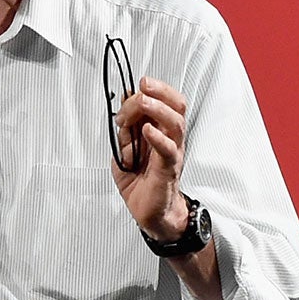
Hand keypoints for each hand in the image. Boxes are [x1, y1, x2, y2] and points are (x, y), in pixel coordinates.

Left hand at [111, 77, 190, 238]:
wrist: (150, 213)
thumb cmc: (140, 183)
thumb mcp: (124, 151)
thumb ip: (123, 131)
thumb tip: (122, 106)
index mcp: (160, 131)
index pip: (164, 101)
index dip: (150, 91)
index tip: (130, 91)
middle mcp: (170, 138)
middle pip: (176, 105)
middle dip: (160, 91)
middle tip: (143, 86)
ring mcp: (171, 152)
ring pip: (175, 122)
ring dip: (158, 109)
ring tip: (143, 103)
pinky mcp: (168, 168)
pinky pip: (168, 149)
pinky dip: (158, 137)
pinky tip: (147, 131)